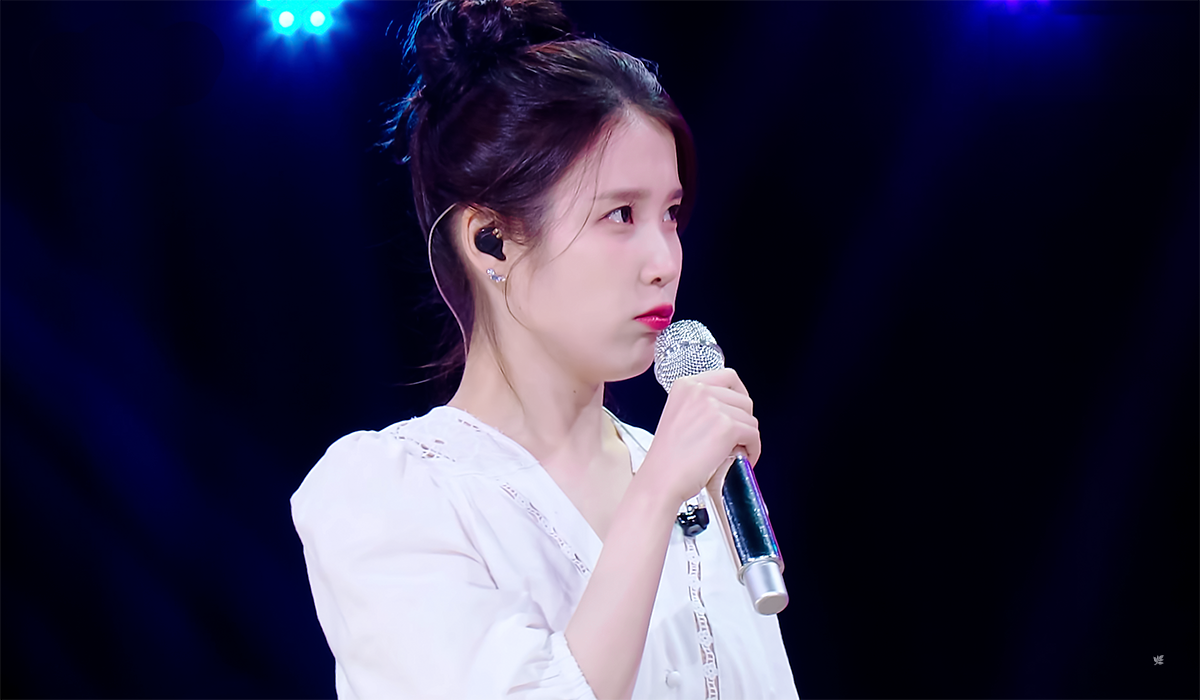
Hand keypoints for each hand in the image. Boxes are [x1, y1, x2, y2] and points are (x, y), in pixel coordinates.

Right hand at [640, 368, 759, 505]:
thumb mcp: (679, 415)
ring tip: (735, 452)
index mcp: (685, 384)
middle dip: (743, 421)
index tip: (739, 411)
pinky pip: (753, 435)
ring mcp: (714, 407)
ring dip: (747, 437)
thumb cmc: (667, 457)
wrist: (661, 480)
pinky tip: (741, 458)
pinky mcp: (727, 427)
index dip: (739, 395)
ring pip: (750, 418)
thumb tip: (732, 410)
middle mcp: (699, 390)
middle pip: (743, 399)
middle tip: (736, 439)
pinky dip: (753, 449)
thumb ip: (702, 405)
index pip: (728, 376)